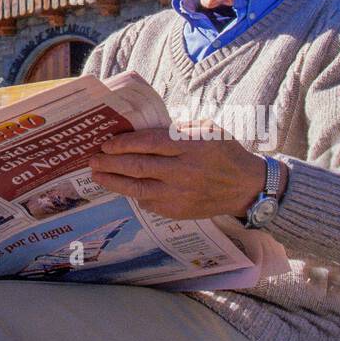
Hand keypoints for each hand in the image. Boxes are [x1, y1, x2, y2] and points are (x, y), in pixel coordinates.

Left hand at [89, 125, 267, 220]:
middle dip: (111, 163)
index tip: (106, 144)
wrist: (247, 187)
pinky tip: (123, 187)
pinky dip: (134, 194)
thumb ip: (177, 129)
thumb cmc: (225, 151)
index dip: (123, 144)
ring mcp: (181, 194)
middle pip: (138, 167)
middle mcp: (183, 171)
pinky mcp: (180, 211)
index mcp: (190, 146)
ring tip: (97, 176)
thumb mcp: (206, 129)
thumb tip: (144, 129)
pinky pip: (150, 203)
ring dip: (114, 182)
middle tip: (92, 160)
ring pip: (139, 189)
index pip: (148, 144)